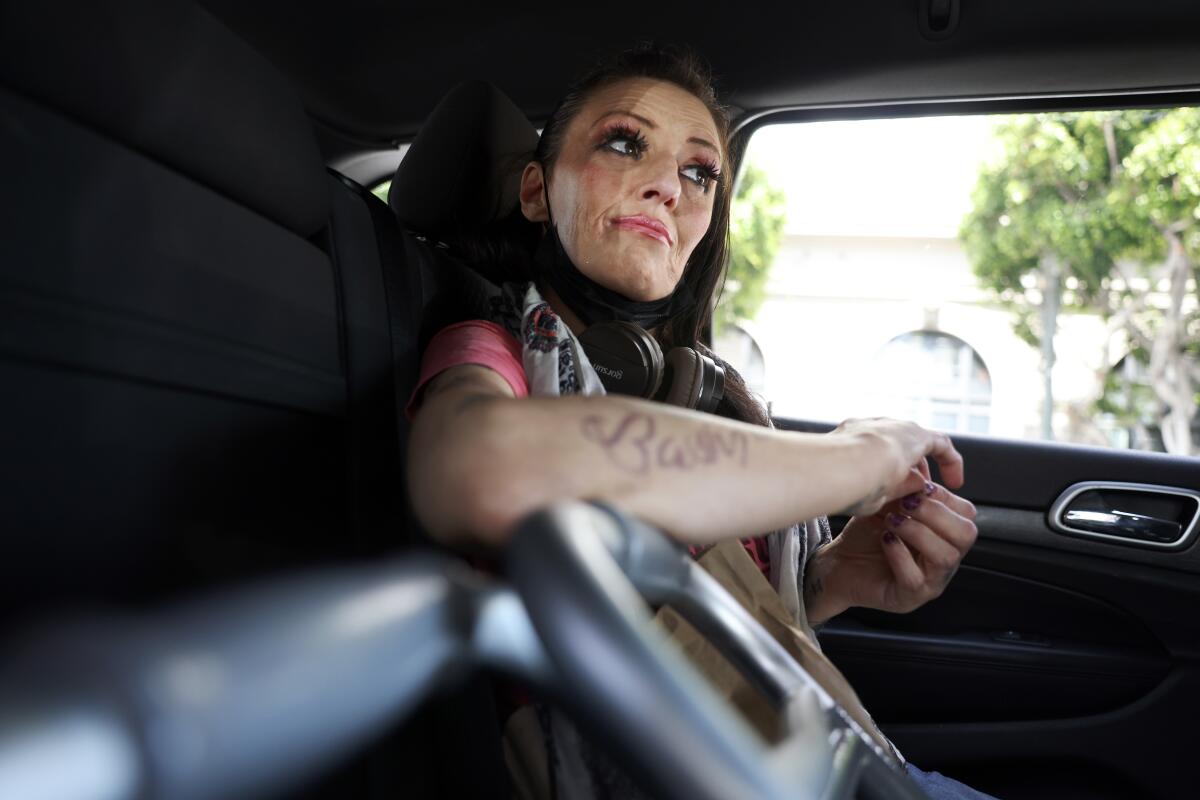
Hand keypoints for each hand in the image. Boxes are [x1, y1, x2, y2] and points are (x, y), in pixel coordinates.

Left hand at [804, 474, 977, 623]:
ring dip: (918, 532)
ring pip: (945, 557)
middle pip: (966, 535)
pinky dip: (899, 554)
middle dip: (936, 513)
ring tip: (892, 521)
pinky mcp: (908, 597)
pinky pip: (916, 578)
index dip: (943, 496)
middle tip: (907, 504)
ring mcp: (930, 581)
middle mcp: (944, 560)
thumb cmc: (867, 534)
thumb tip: (920, 468)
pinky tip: (885, 541)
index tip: (917, 487)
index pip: (967, 514)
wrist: (838, 563)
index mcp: (945, 536)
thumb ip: (907, 488)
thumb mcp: (888, 504)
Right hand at [831, 417, 963, 515]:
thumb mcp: (861, 491)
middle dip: (905, 467)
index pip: (868, 448)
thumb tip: (914, 487)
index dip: (882, 467)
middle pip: (893, 444)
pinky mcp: (914, 433)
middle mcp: (867, 427)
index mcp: (846, 438)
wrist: (843, 465)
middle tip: (913, 491)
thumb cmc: (841, 485)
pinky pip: (939, 445)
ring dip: (923, 466)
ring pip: (913, 444)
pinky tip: (955, 481)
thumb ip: (886, 489)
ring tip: (934, 488)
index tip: (888, 486)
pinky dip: (948, 462)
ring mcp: (890, 426)